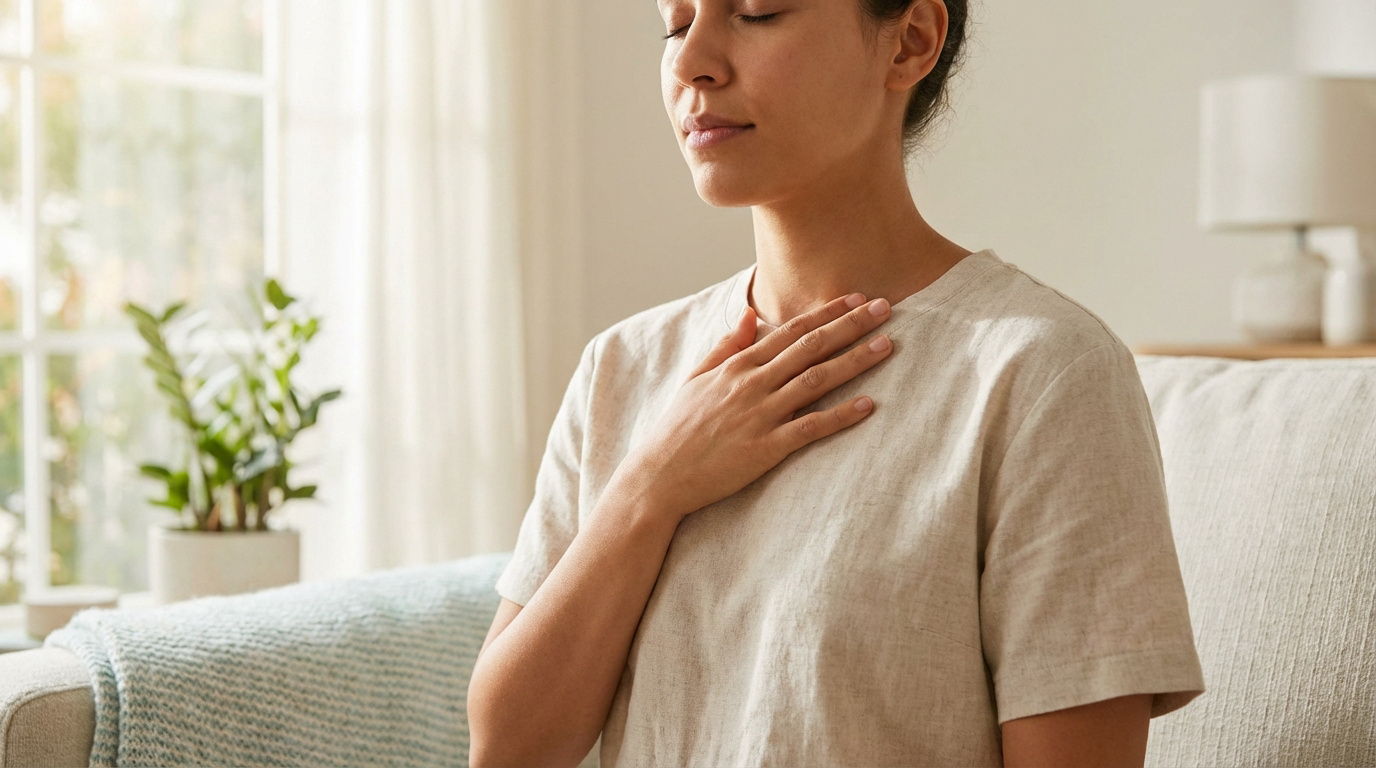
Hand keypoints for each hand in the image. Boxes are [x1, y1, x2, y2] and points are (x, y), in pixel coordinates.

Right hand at [619, 292, 894, 519]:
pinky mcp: (766, 449)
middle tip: (885, 308)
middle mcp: (752, 384)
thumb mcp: (696, 377)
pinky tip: (868, 405)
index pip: (790, 331)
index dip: (826, 313)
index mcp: (737, 366)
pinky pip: (810, 428)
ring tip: (887, 345)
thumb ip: (726, 345)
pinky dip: (840, 415)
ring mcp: (760, 415)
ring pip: (816, 381)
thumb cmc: (677, 428)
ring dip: (854, 361)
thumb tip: (747, 313)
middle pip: (810, 347)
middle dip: (850, 325)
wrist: (658, 476)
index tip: (855, 298)